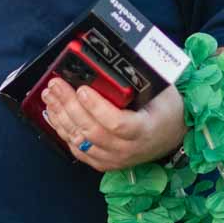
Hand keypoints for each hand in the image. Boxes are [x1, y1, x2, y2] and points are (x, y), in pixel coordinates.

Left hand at [39, 78, 183, 172]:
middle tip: (56, 84)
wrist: (173, 136)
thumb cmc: (166, 109)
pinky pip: (78, 150)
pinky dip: (63, 132)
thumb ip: (140, 79)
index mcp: (144, 130)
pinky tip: (54, 115)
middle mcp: (128, 149)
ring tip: (50, 96)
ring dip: (61, 117)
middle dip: (69, 106)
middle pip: (92, 131)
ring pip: (81, 142)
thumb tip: (114, 59)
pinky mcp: (104, 163)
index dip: (96, 108)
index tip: (82, 89)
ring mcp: (114, 159)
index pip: (117, 124)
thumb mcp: (161, 91)